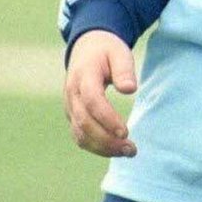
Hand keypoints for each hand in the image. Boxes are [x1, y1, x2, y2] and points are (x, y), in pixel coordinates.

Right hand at [63, 29, 137, 157]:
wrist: (86, 48)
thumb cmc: (107, 50)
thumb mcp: (118, 52)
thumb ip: (124, 69)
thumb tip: (130, 89)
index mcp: (84, 76)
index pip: (92, 101)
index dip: (107, 118)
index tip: (125, 132)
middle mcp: (72, 94)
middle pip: (84, 123)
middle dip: (107, 140)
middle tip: (132, 149)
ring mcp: (70, 107)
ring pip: (80, 134)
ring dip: (103, 148)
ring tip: (128, 152)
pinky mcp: (73, 116)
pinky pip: (80, 136)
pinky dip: (96, 147)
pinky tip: (115, 149)